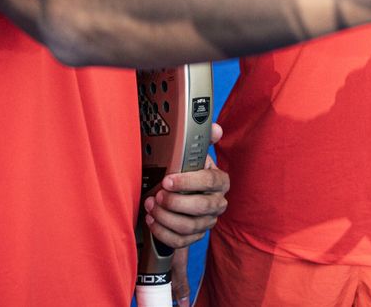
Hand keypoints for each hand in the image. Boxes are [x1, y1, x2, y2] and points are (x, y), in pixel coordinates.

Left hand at [146, 123, 227, 252]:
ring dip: (165, 217)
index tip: (167, 180)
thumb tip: (215, 129)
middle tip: (157, 195)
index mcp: (220, 181)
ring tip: (150, 206)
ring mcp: (207, 222)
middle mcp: (217, 203)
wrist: (185, 196)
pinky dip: (163, 232)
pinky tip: (152, 220)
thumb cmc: (189, 173)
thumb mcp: (194, 156)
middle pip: (201, 207)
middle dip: (175, 202)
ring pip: (189, 226)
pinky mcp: (196, 237)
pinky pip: (180, 241)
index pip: (209, 181)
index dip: (188, 181)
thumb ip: (203, 139)